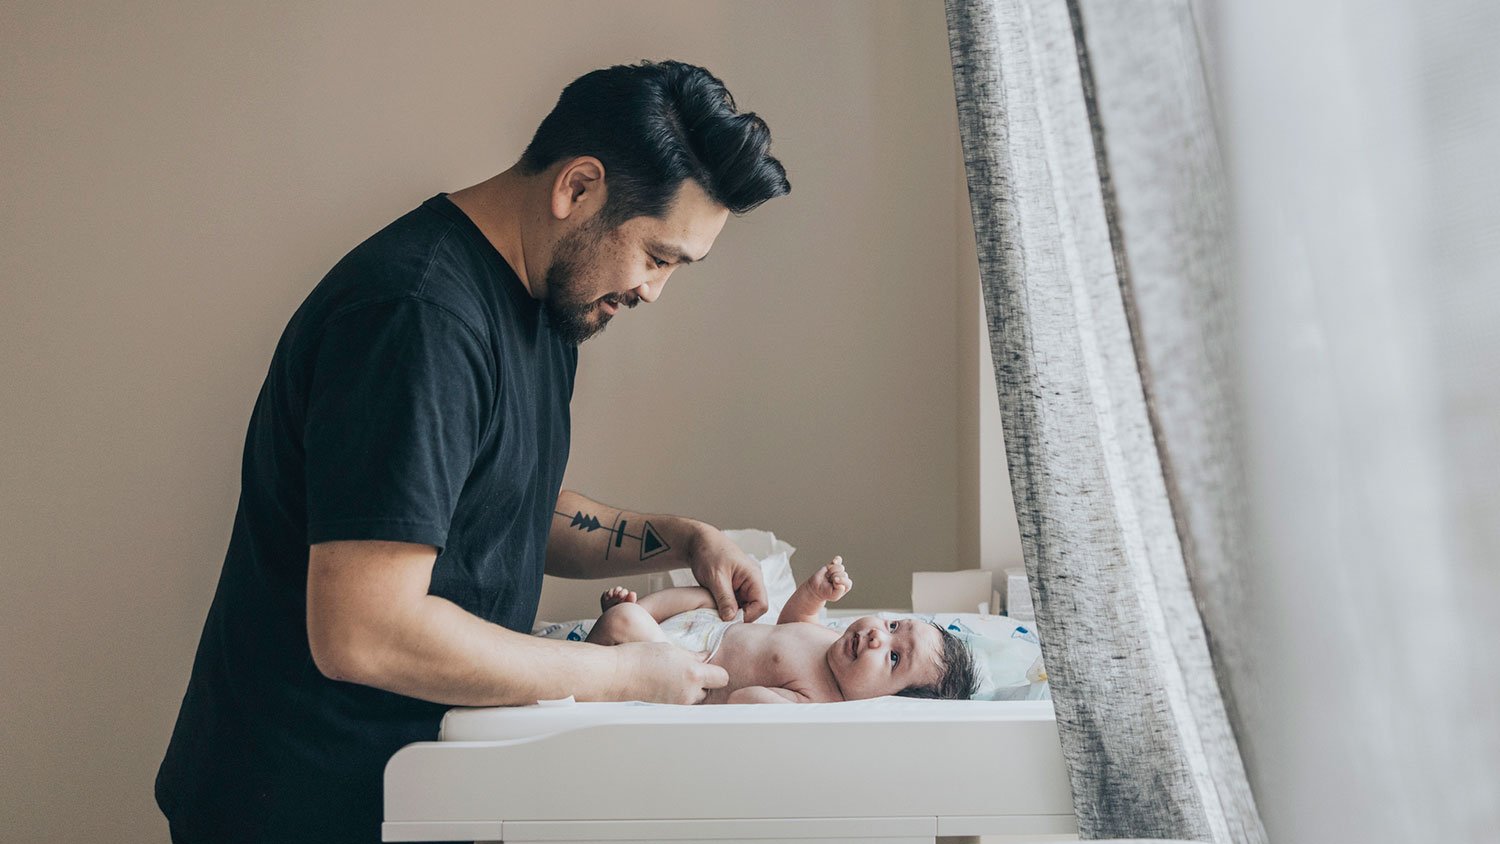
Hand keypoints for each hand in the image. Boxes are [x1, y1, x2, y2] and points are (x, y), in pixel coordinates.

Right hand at [612, 642, 728, 704]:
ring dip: (687, 694)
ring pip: (692, 702)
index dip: (715, 672)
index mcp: (693, 674)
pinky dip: (673, 702)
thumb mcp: (669, 649)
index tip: (706, 668)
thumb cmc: (638, 657)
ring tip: (669, 683)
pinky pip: (678, 709)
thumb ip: (691, 656)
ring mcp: (677, 707)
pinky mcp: (664, 715)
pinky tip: (660, 691)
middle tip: (683, 674)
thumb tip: (704, 658)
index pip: (722, 678)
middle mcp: (688, 694)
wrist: (614, 675)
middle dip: (700, 684)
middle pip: (708, 692)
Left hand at [687, 525, 768, 621]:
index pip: (761, 605)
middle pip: (753, 610)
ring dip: (730, 614)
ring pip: (742, 610)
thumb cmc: (709, 552)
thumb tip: (730, 619)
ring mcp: (742, 588)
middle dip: (737, 617)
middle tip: (720, 620)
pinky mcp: (733, 591)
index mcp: (753, 577)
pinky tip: (713, 609)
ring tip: (714, 613)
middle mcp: (751, 584)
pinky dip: (724, 610)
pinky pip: (733, 606)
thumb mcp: (716, 577)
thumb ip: (725, 598)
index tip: (729, 621)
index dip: (748, 616)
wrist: (698, 542)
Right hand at [806, 556, 851, 601]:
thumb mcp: (833, 596)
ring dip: (832, 572)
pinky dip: (837, 560)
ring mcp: (839, 571)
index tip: (834, 583)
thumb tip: (842, 585)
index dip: (840, 581)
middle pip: (843, 574)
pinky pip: (838, 560)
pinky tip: (834, 561)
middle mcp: (844, 577)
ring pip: (839, 567)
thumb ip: (839, 592)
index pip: (847, 581)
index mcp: (846, 585)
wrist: (816, 587)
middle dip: (834, 577)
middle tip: (829, 581)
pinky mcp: (833, 565)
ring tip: (828, 576)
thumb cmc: (826, 593)